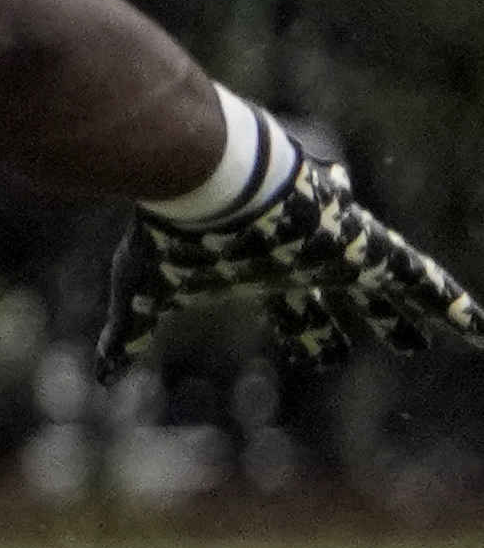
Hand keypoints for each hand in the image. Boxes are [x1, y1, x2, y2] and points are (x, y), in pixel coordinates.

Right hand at [105, 109, 483, 376]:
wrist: (195, 172)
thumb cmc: (170, 232)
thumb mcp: (146, 293)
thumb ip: (130, 335)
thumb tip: (101, 375)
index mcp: (265, 270)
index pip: (296, 308)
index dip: (308, 332)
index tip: (324, 357)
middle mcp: (308, 257)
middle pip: (350, 297)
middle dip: (377, 322)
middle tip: (404, 345)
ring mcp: (338, 248)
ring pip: (394, 287)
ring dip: (423, 315)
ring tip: (464, 334)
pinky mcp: (360, 242)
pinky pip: (417, 278)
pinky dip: (451, 305)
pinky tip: (481, 330)